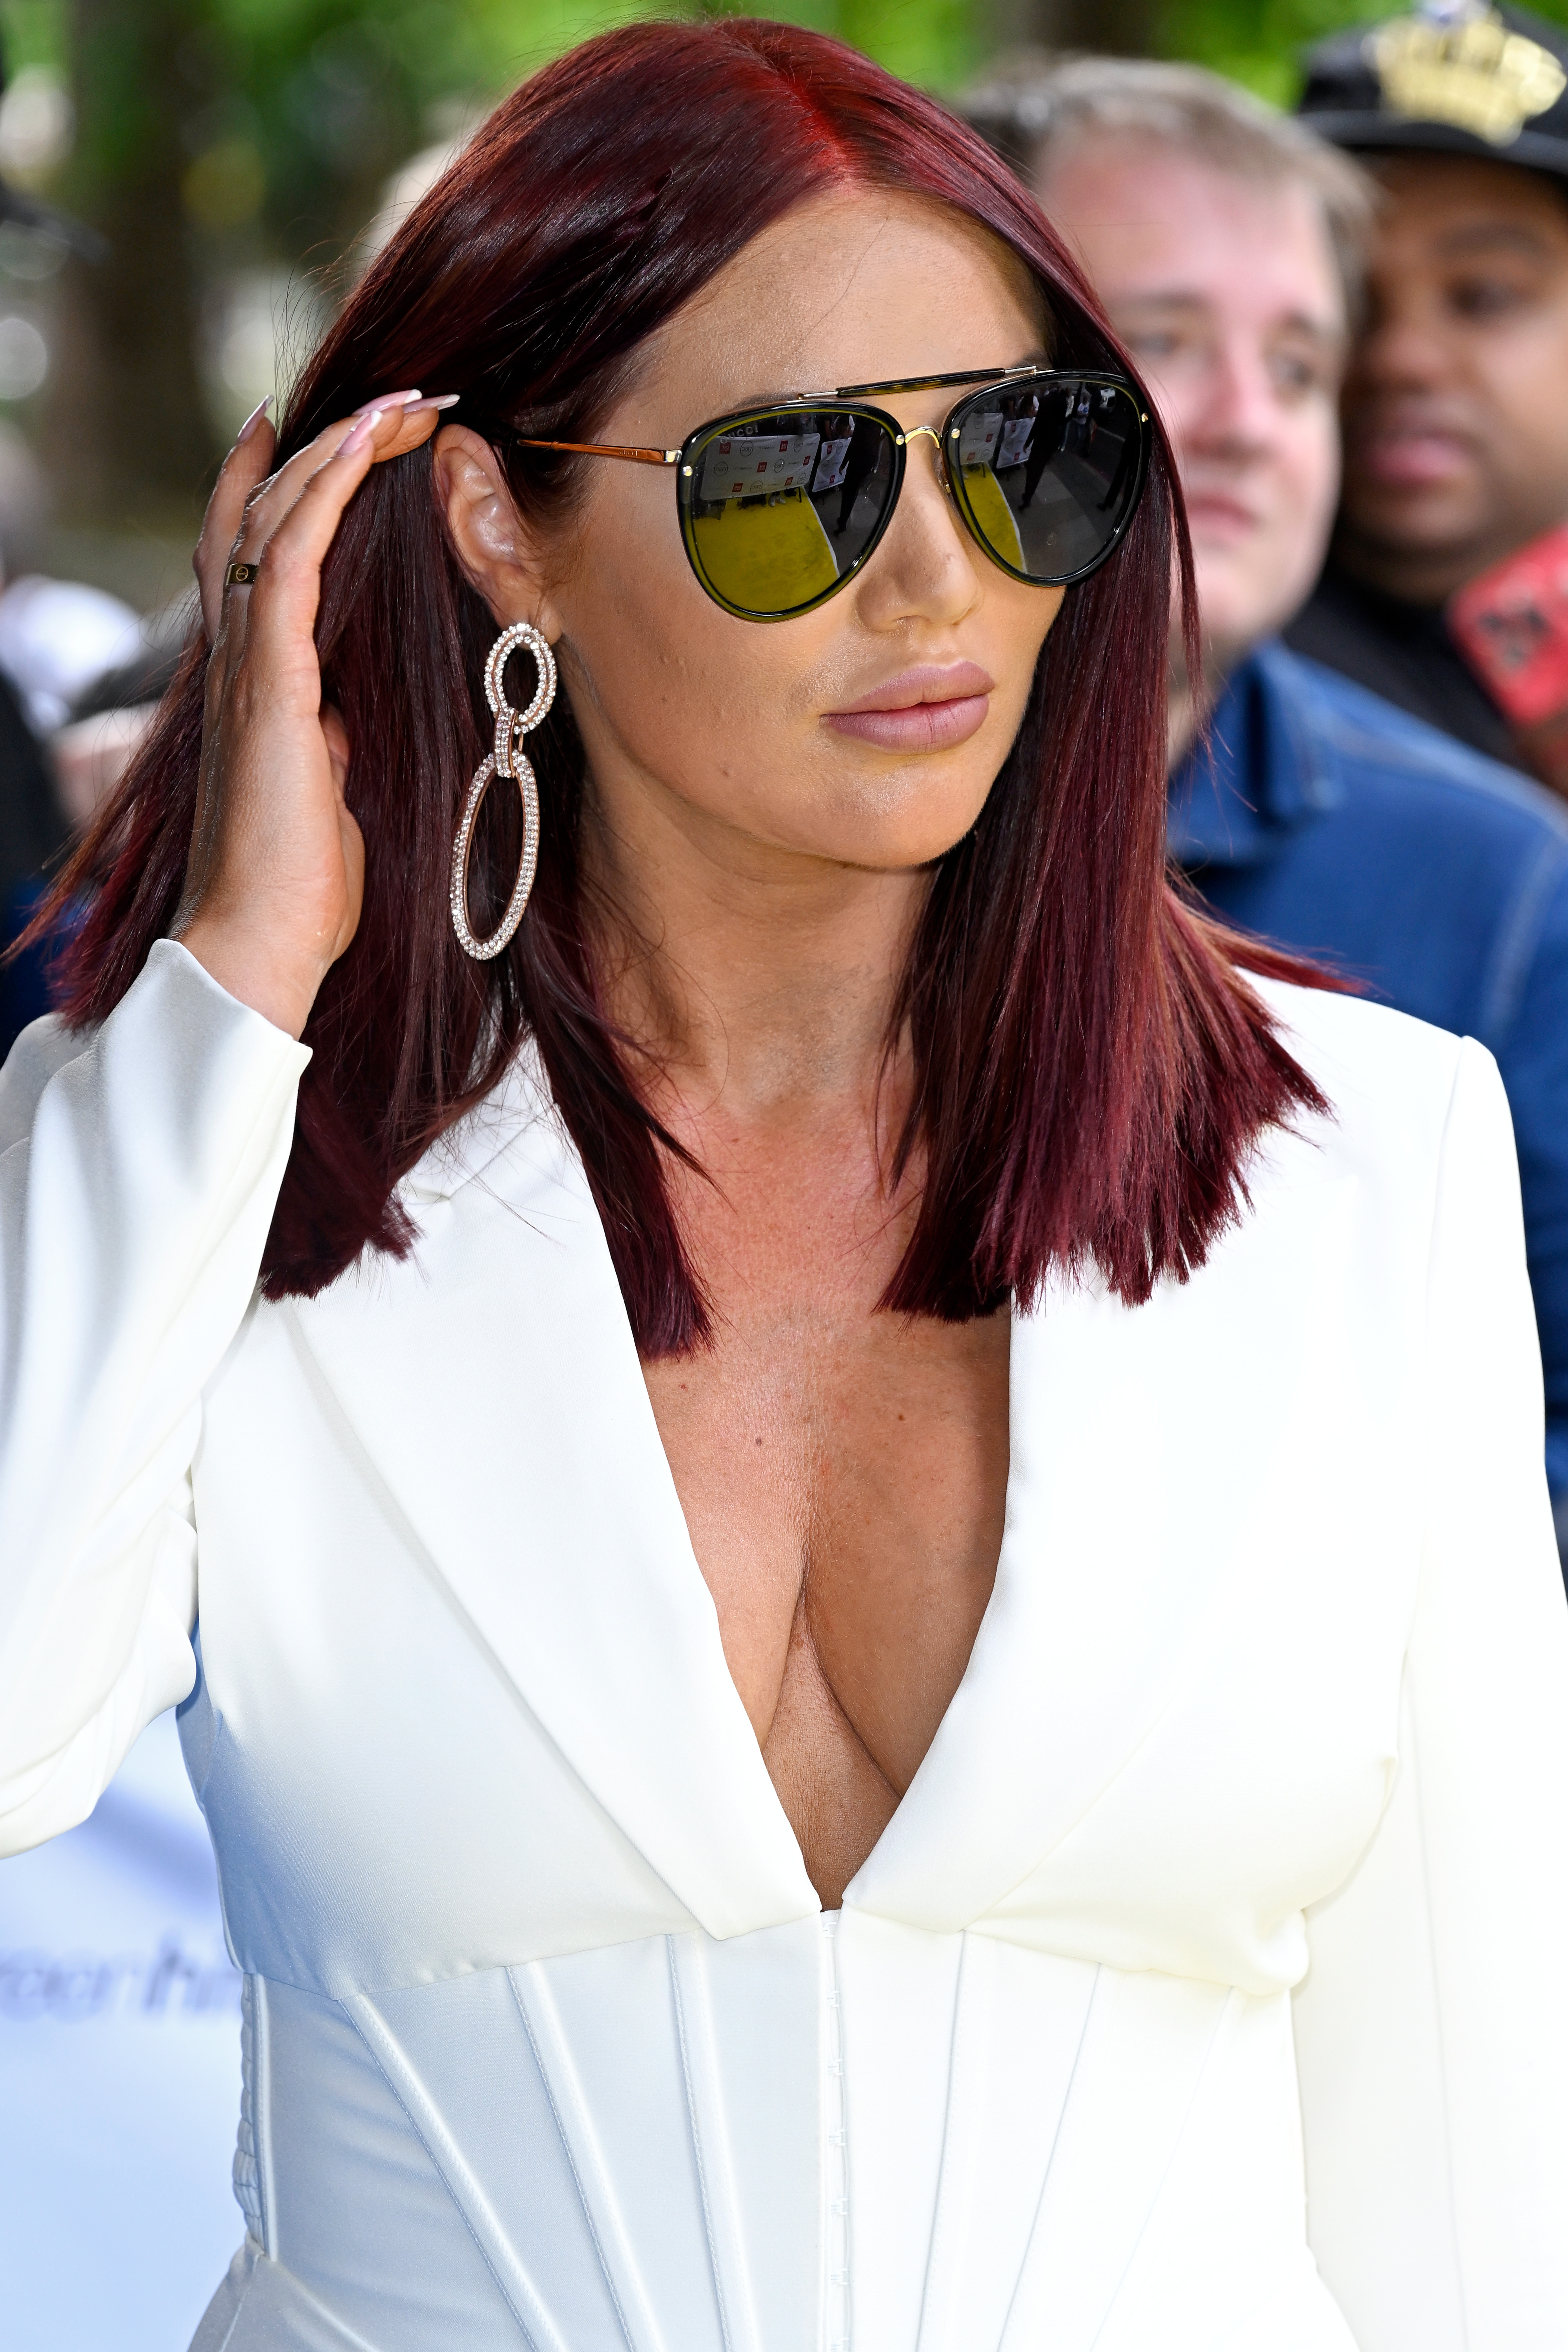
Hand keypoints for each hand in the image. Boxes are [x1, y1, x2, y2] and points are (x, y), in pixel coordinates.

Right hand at [176, 389, 454, 1038]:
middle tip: (389, 398)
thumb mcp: (326, 792)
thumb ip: (329, 743)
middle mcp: (237, 658)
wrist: (259, 942)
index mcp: (253, 682)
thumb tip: (346, 724)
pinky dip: (326, 491)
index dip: (279, 483)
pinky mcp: (271, 680)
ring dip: (337, 450)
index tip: (322, 430)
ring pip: (277, 517)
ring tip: (395, 402)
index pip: (252, 555)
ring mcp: (247, 665)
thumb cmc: (300, 886)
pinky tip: (363, 445)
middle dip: (324, 447)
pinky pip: (291, 557)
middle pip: (264, 515)